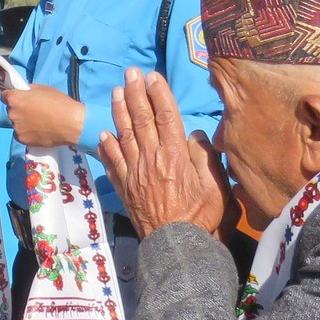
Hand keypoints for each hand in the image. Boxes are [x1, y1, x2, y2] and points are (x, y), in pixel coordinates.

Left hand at [2, 83, 85, 149]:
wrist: (70, 124)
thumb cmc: (58, 102)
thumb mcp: (43, 89)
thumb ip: (28, 90)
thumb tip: (23, 92)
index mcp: (15, 99)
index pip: (5, 96)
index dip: (12, 96)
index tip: (20, 99)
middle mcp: (12, 113)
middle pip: (11, 110)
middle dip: (18, 109)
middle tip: (32, 111)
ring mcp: (16, 128)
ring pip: (16, 123)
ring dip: (23, 122)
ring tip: (37, 123)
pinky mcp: (22, 140)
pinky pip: (21, 134)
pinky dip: (27, 133)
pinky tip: (38, 131)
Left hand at [96, 67, 228, 237]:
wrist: (176, 246)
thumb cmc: (201, 217)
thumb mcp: (215, 187)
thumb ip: (205, 158)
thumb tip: (195, 135)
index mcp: (175, 157)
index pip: (166, 117)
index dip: (159, 94)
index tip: (152, 76)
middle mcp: (151, 159)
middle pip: (142, 120)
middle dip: (135, 93)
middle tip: (130, 72)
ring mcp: (135, 173)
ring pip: (124, 135)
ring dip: (119, 112)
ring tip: (116, 92)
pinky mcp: (125, 187)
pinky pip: (113, 163)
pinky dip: (107, 147)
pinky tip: (104, 134)